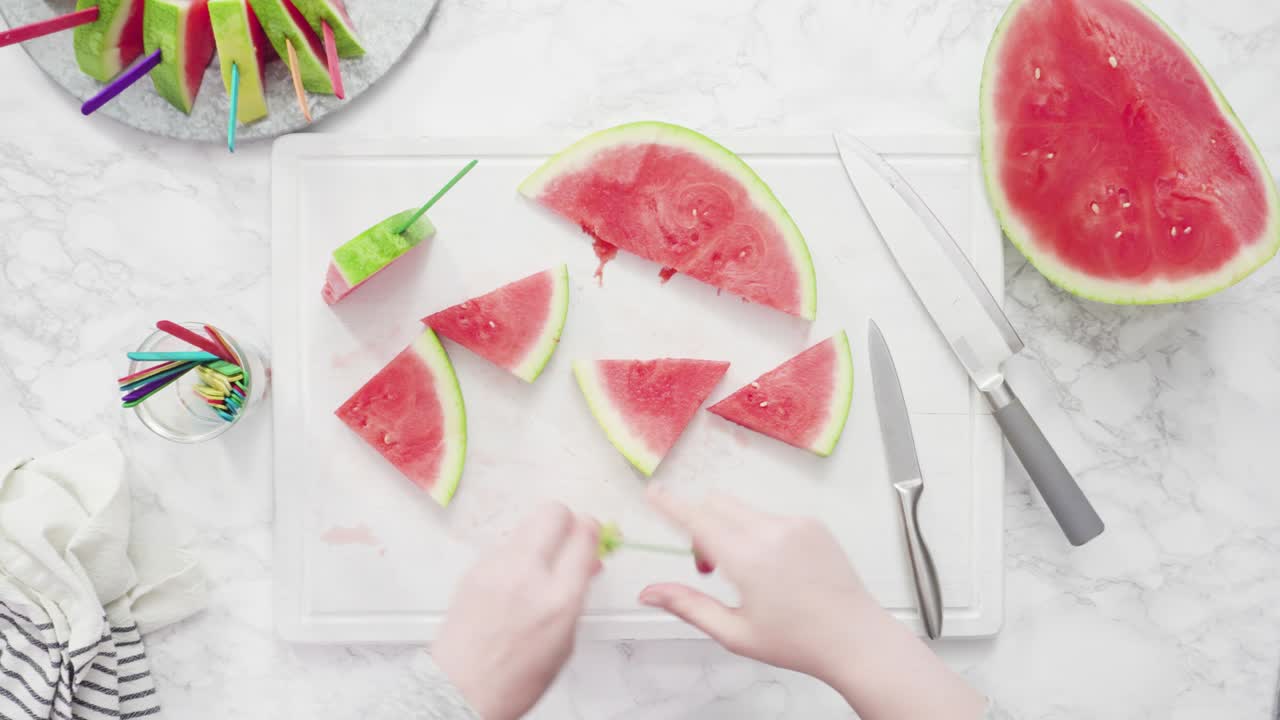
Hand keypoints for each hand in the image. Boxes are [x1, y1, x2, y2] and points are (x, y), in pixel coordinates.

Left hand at [434, 504, 600, 719]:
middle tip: (567, 536)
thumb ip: (575, 595)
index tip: (591, 532)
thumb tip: (585, 564)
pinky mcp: (474, 568)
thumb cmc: (512, 680)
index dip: (592, 529)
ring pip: (526, 524)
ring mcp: (495, 568)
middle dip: (565, 519)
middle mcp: (526, 575)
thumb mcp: (563, 643)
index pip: (584, 534)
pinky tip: (514, 579)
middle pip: (552, 512)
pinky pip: (503, 546)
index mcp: (558, 599)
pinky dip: (514, 554)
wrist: (461, 689)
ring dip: (538, 537)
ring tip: (539, 564)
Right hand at [638, 486, 986, 719]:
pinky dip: (759, 533)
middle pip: (716, 505)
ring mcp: (795, 523)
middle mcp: (771, 531)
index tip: (653, 493)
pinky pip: (770, 517)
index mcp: (747, 559)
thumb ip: (688, 606)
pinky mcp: (812, 523)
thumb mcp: (734, 633)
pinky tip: (778, 571)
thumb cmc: (797, 642)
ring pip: (743, 511)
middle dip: (701, 527)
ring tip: (749, 575)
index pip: (696, 519)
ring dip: (731, 530)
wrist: (855, 638)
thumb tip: (648, 592)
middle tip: (709, 568)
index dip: (670, 506)